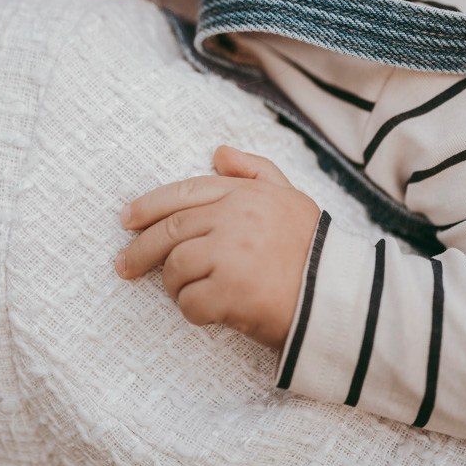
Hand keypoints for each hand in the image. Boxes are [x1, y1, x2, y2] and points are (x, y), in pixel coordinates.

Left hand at [116, 146, 320, 350]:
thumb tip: (218, 152)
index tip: (126, 220)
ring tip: (189, 293)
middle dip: (141, 249)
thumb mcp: (290, 198)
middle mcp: (235, 217)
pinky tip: (208, 313)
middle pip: (170, 230)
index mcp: (245, 193)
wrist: (341, 298)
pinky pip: (190, 302)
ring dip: (175, 286)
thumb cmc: (313, 250)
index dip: (149, 205)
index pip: (184, 193)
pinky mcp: (232, 292)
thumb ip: (256, 171)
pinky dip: (192, 311)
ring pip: (176, 268)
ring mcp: (231, 254)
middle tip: (124, 266)